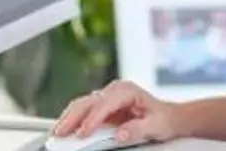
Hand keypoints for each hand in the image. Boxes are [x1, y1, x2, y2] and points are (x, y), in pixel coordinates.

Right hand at [52, 80, 179, 143]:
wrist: (167, 117)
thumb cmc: (163, 119)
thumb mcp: (155, 126)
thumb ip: (137, 129)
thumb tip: (120, 134)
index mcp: (127, 91)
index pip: (105, 104)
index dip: (92, 119)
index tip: (83, 133)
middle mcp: (115, 90)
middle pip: (88, 102)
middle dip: (72, 117)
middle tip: (61, 133)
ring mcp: (107, 97)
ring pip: (82, 104)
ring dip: (68, 118)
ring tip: (57, 132)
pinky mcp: (102, 106)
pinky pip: (83, 111)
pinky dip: (72, 119)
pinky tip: (65, 128)